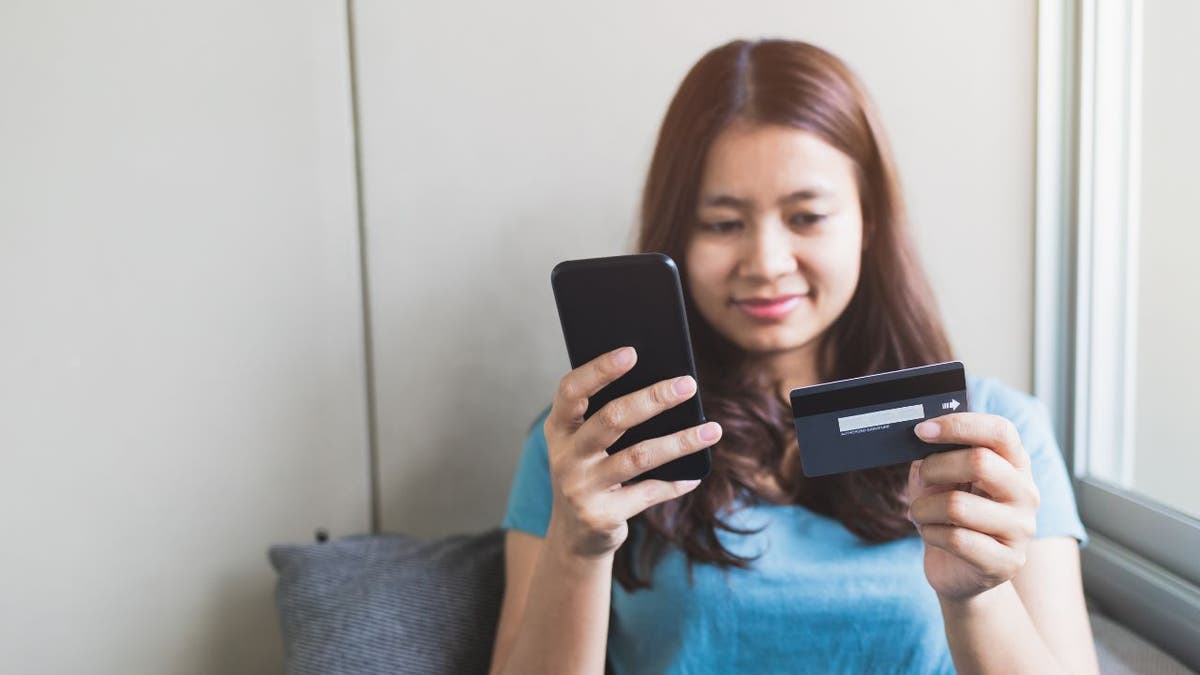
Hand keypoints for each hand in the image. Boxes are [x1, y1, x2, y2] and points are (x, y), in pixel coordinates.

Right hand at [542, 346, 720, 560]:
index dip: (599, 370)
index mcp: (559, 428)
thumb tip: (665, 386)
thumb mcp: (586, 443)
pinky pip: (647, 493)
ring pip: (638, 457)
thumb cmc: (590, 471)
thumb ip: (608, 415)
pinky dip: (675, 483)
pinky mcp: (601, 515)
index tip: (631, 352)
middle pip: (611, 419)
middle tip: (688, 384)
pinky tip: (695, 474)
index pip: (571, 390)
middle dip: (653, 399)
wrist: (574, 535)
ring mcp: (581, 488)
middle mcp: (565, 456)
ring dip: (680, 442)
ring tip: (712, 430)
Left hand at [906, 412, 1040, 601]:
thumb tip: (920, 436)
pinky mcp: (1007, 562)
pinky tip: (930, 534)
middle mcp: (1025, 493)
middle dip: (935, 467)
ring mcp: (1021, 529)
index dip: (959, 425)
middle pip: (980, 462)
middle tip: (922, 477)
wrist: (959, 571)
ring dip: (924, 508)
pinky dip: (930, 533)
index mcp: (1014, 464)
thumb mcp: (940, 480)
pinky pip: (956, 540)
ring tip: (920, 512)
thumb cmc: (948, 516)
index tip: (922, 430)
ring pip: (958, 505)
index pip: (1000, 431)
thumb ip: (935, 456)